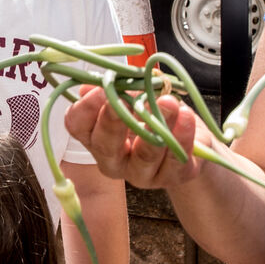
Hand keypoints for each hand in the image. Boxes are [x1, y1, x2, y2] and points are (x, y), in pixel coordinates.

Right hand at [64, 84, 209, 188]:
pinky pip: (176, 160)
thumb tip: (91, 85)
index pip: (78, 126)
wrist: (186, 134)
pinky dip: (182, 136)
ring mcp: (141, 174)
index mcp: (96, 136)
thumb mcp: (131, 95)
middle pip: (105, 145)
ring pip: (145, 154)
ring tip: (168, 101)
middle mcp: (113, 160)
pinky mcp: (172, 177)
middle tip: (125, 99)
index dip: (85, 109)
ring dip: (157, 123)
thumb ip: (114, 89)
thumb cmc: (151, 111)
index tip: (101, 90)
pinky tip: (186, 117)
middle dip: (113, 121)